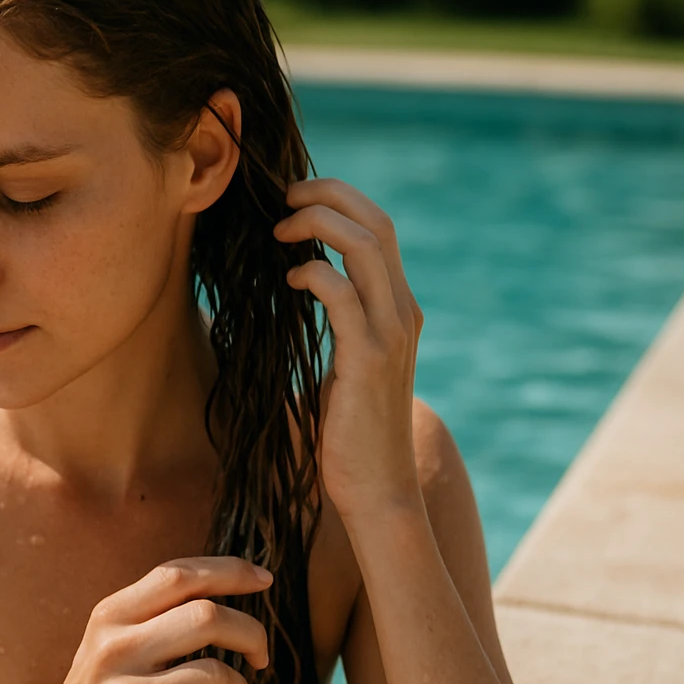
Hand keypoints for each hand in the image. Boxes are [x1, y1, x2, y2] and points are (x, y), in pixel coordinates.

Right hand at [7, 556, 272, 683]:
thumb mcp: (107, 650)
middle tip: (260, 656)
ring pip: (215, 675)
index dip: (229, 571)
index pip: (178, 575)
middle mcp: (113, 650)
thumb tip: (218, 593)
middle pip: (207, 616)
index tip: (264, 578)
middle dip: (251, 633)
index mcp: (109, 618)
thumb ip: (150, 619)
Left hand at [272, 177, 424, 519]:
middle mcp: (403, 311)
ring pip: (364, 246)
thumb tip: (305, 287)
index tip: (296, 198)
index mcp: (399, 307)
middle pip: (376, 222)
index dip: (340, 198)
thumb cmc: (351, 429)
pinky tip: (290, 280)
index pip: (379, 226)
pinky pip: (342, 293)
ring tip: (280, 230)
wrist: (378, 488)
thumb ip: (341, 321)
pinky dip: (313, 273)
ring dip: (317, 224)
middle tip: (282, 197)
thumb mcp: (349, 362)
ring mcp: (391, 332)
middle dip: (327, 195)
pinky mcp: (370, 357)